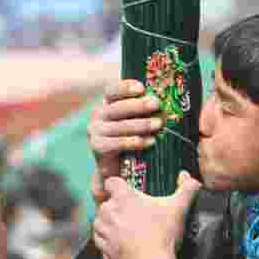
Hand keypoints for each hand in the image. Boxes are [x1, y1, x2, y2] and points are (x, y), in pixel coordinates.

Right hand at [88, 80, 162, 203]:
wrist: (116, 170)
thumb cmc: (131, 141)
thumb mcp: (136, 122)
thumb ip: (143, 111)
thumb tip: (163, 102)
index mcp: (107, 104)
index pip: (113, 91)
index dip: (125, 88)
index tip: (142, 88)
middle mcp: (98, 115)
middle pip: (118, 107)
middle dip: (139, 105)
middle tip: (157, 104)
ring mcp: (95, 131)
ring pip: (120, 126)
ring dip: (141, 124)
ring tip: (158, 124)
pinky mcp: (97, 147)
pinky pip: (117, 143)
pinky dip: (134, 142)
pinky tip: (150, 142)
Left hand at [93, 171, 201, 258]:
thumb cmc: (164, 236)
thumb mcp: (179, 208)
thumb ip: (186, 188)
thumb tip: (187, 175)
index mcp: (124, 197)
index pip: (111, 182)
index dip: (118, 185)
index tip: (126, 192)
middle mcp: (109, 211)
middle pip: (107, 201)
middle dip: (117, 206)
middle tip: (134, 214)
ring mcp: (104, 229)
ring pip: (100, 219)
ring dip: (109, 221)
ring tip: (126, 227)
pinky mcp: (103, 246)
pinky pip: (99, 237)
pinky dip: (106, 237)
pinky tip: (119, 240)